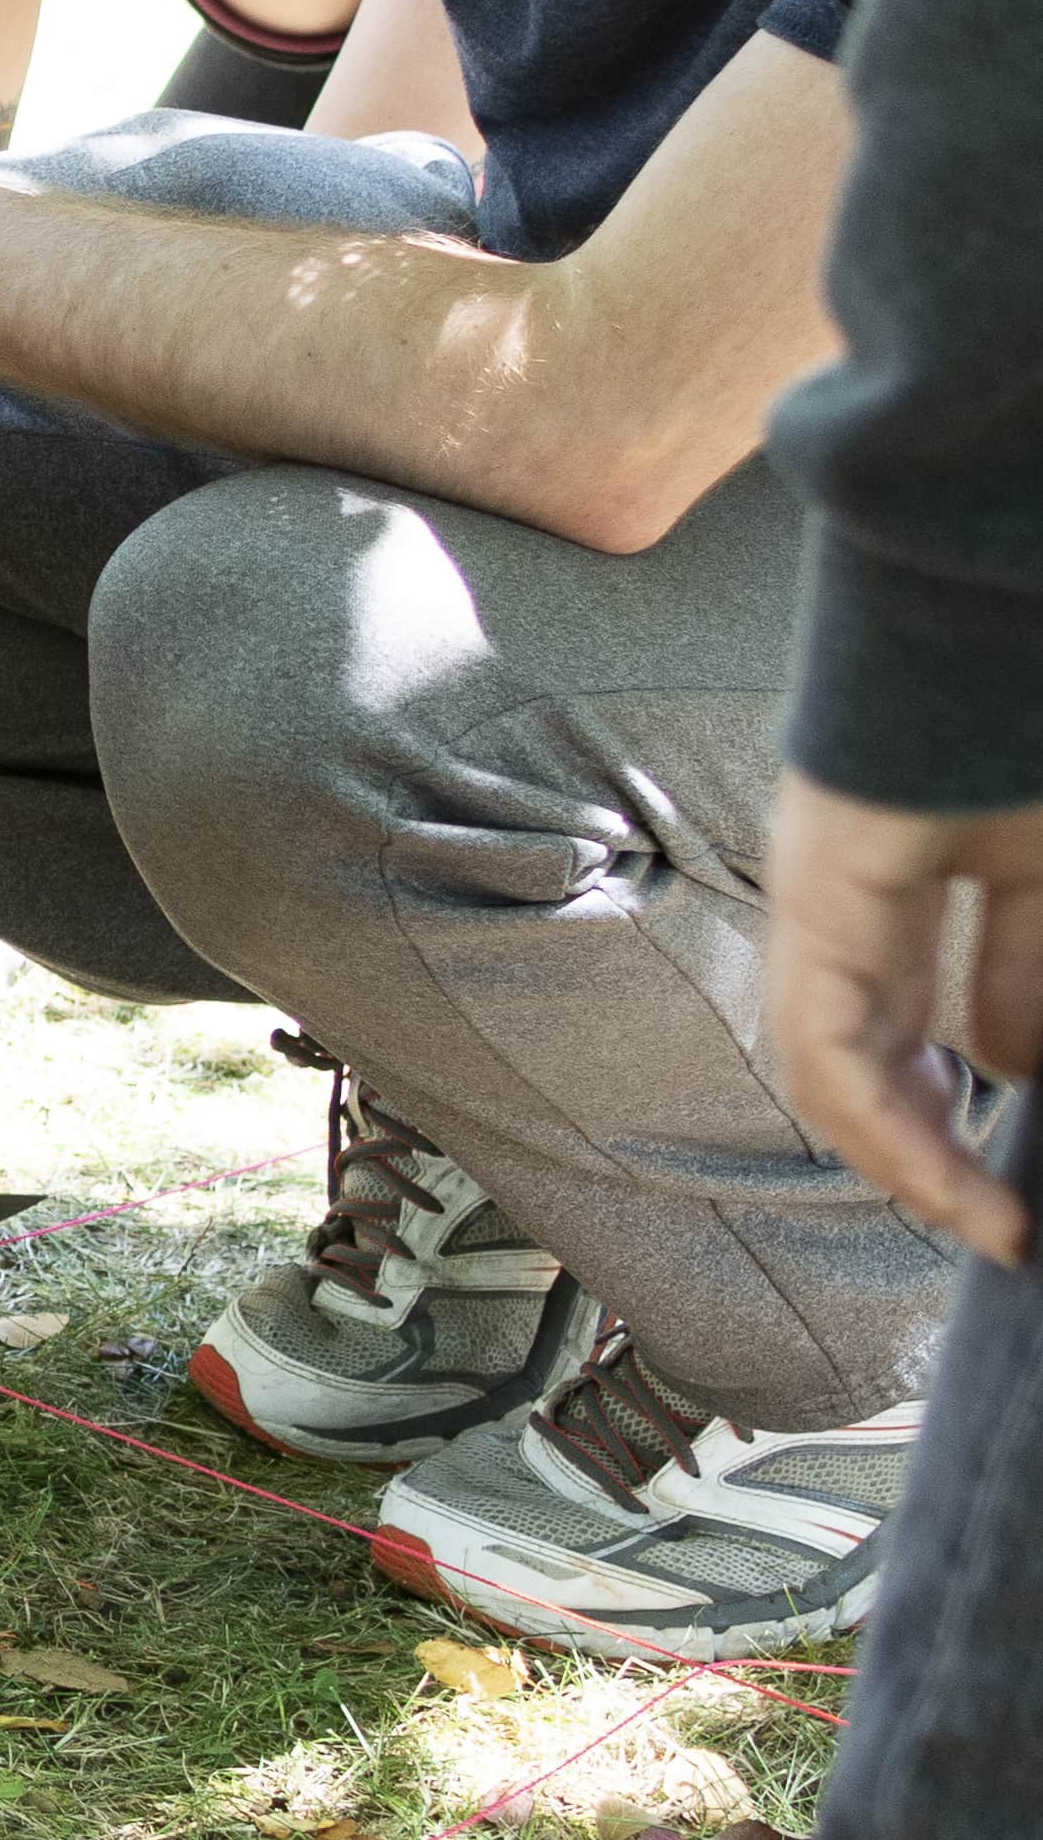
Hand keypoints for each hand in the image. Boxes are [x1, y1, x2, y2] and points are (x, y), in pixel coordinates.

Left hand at [763, 765, 1040, 1265]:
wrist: (997, 617)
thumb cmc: (1022, 734)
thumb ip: (1034, 966)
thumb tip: (1021, 1065)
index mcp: (929, 858)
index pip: (923, 1000)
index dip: (970, 1084)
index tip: (1023, 1164)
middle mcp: (859, 879)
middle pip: (873, 1037)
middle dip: (931, 1138)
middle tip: (998, 1215)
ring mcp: (827, 883)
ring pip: (839, 1055)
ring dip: (909, 1154)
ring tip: (984, 1221)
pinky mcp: (817, 890)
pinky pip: (822, 1037)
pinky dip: (881, 1122)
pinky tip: (940, 1177)